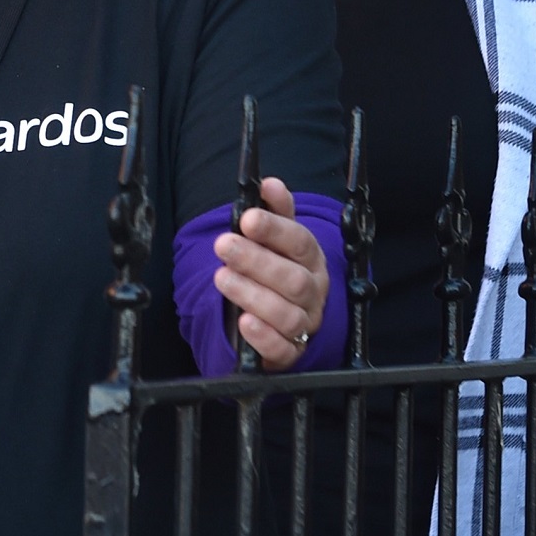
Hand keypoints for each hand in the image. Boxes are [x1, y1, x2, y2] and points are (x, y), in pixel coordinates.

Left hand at [213, 176, 328, 371]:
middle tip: (223, 245)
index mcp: (311, 260)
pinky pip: (282, 348)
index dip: (276, 230)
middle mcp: (313, 292)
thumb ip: (275, 212)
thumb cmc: (277, 270)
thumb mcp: (277, 240)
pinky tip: (244, 323)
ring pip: (287, 314)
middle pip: (293, 279)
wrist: (282, 318)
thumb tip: (270, 183)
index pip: (301, 243)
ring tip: (223, 278)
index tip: (248, 218)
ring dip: (253, 295)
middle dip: (257, 261)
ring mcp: (305, 324)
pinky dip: (264, 337)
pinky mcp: (290, 352)